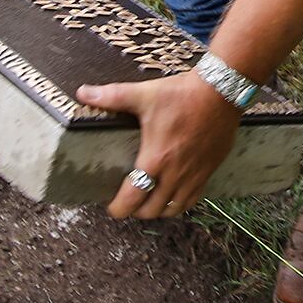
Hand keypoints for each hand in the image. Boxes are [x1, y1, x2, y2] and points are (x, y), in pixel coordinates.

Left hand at [77, 71, 241, 218]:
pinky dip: (180, 204)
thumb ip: (111, 96)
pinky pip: (193, 200)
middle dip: (137, 211)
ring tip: (149, 203)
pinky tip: (173, 196)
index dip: (120, 208)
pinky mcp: (209, 171)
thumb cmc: (181, 94)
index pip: (134, 197)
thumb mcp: (143, 94)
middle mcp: (175, 173)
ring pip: (174, 209)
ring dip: (159, 210)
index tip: (113, 208)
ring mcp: (194, 175)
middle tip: (128, 203)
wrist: (220, 92)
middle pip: (152, 209)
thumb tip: (83, 92)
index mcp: (156, 159)